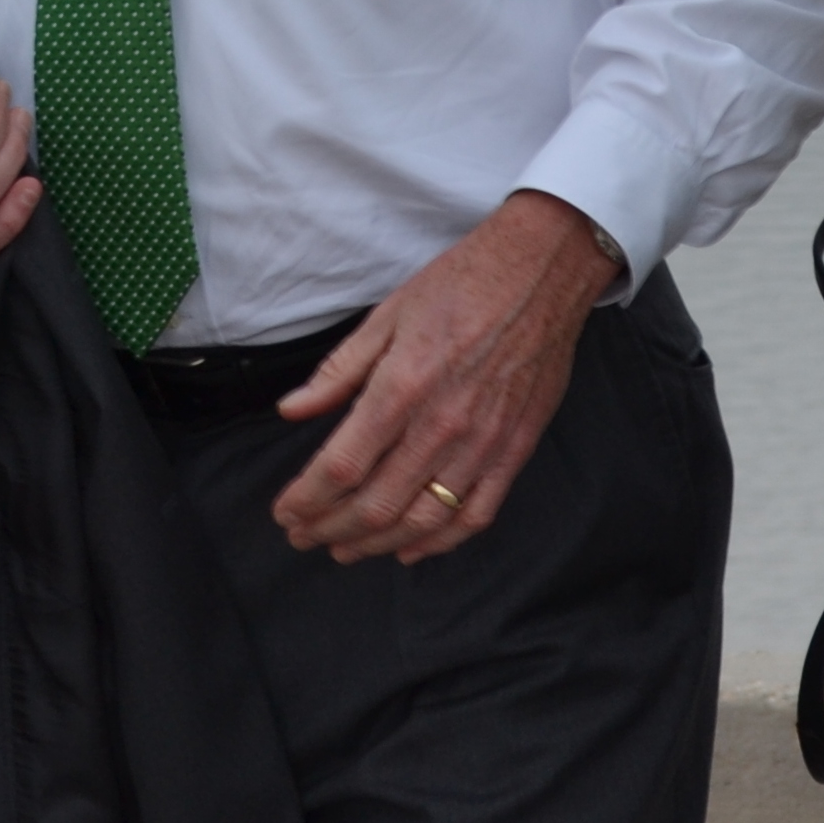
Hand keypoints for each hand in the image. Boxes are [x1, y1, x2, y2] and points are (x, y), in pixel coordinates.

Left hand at [268, 192, 615, 563]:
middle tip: (303, 536)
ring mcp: (483, 443)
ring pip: (423, 519)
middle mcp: (442, 425)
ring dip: (377, 544)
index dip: (307, 499)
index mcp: (402, 387)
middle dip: (330, 528)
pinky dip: (441, 542)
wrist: (539, 273)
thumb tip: (291, 409)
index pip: (342, 466)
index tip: (284, 511)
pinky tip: (412, 549)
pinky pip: (477, 514)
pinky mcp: (515, 450)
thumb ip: (338, 372)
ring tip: (345, 549)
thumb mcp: (386, 317)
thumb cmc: (460, 286)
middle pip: (376, 503)